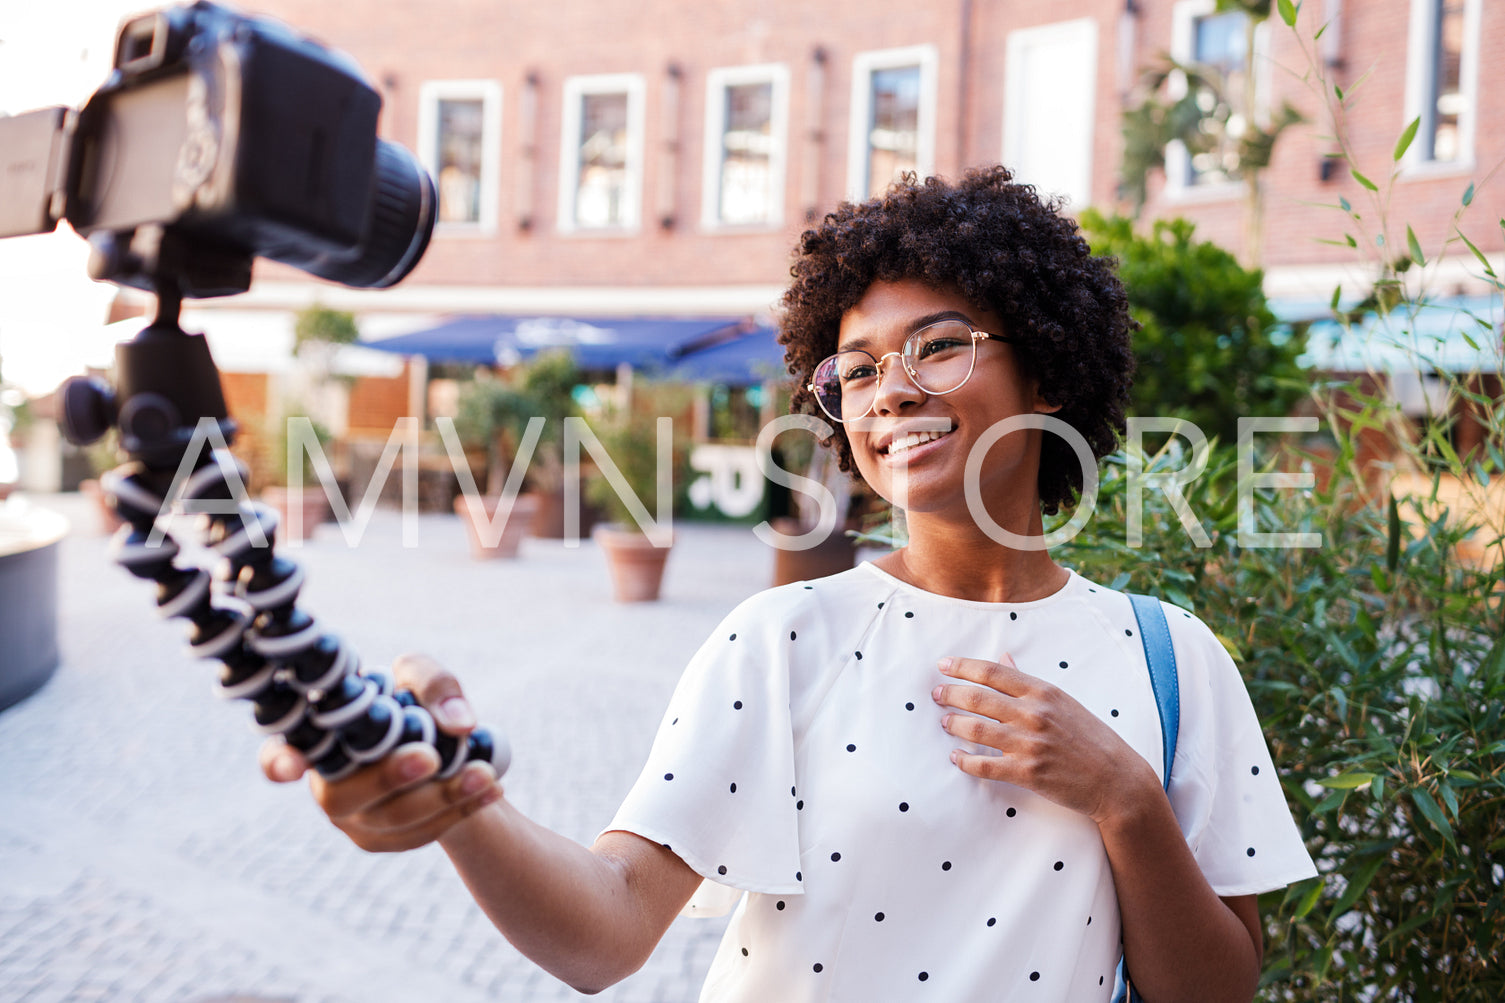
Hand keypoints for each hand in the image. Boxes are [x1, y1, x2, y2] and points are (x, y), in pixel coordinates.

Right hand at [259, 652, 503, 850]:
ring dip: (442, 797)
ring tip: (485, 773)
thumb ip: (434, 685)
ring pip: (391, 819)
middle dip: (388, 778)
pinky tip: (492, 788)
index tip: (290, 768)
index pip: (280, 756)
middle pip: (343, 796)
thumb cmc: (413, 701)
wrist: (442, 746)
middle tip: (431, 757)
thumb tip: (459, 723)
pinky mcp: (386, 839)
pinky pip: (421, 834)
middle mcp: (326, 784)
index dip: (280, 762)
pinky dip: (461, 811)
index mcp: (319, 740)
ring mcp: (353, 820)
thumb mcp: (420, 676)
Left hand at [931, 653, 1157, 826]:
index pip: (993, 672)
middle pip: (978, 698)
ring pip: (977, 730)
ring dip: (954, 724)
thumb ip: (1028, 681)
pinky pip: (985, 766)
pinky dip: (966, 760)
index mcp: (1043, 691)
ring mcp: (1030, 744)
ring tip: (944, 722)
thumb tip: (1003, 658)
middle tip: (936, 694)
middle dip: (950, 694)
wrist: (1116, 779)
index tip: (943, 665)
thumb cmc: (1090, 737)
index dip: (962, 666)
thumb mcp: (1062, 701)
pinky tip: (956, 757)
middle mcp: (1034, 714)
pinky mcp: (1028, 773)